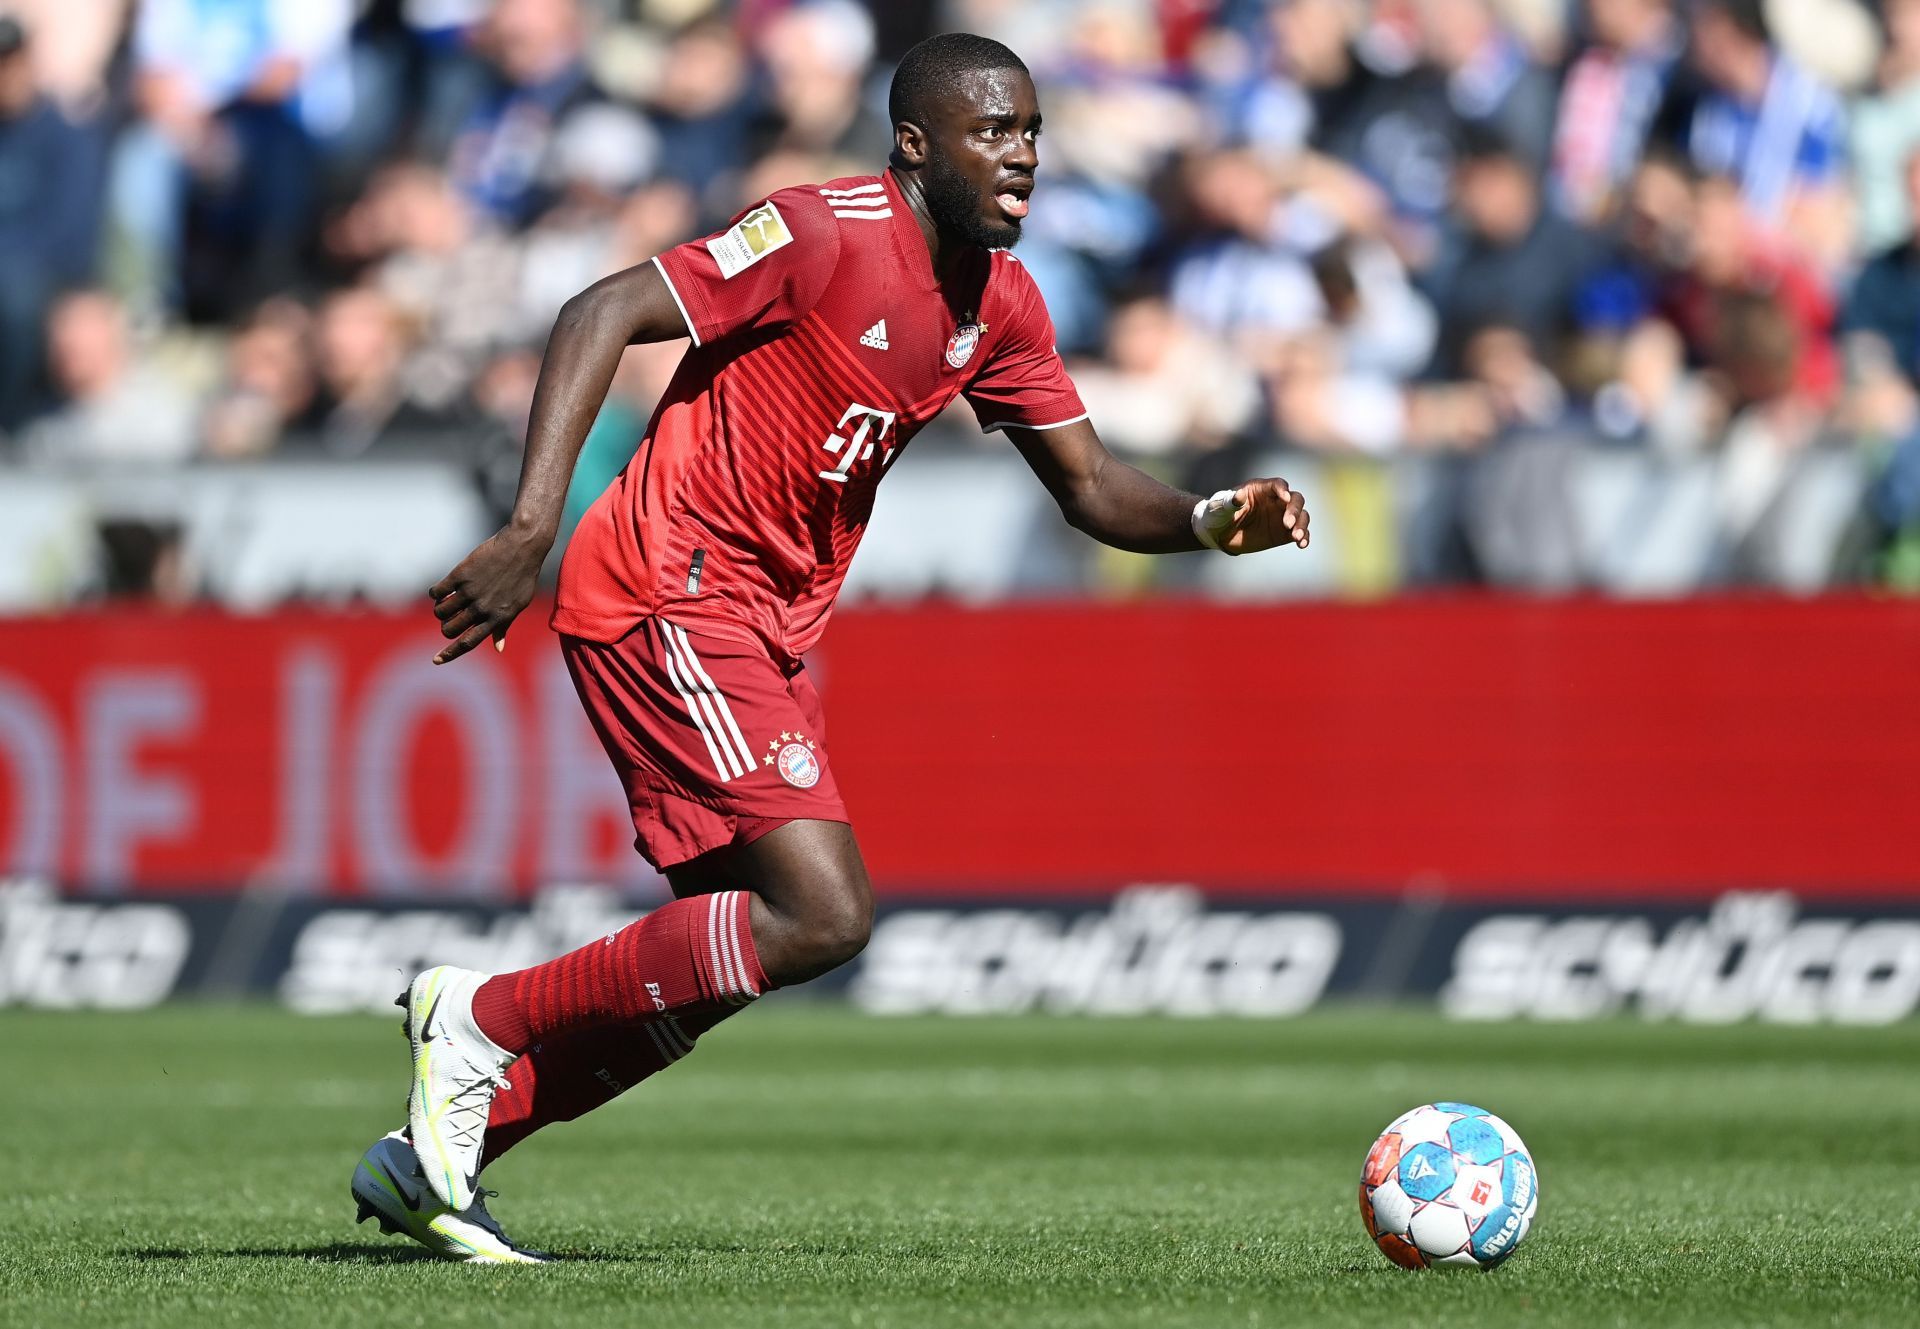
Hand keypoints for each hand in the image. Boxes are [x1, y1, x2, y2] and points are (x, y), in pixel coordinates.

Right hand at [428, 527, 548, 663]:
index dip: (450, 653)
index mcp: (497, 619)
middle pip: (450, 629)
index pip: (468, 643)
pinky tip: (442, 588)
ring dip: (440, 609)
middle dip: (446, 627)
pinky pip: (436, 592)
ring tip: (448, 600)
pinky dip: (435, 593)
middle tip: (451, 617)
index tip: (436, 660)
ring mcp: (470, 592)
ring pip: (440, 611)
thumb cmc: (523, 576)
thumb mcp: (518, 604)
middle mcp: (482, 609)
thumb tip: (498, 648)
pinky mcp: (460, 575)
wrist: (522, 546)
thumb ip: (504, 626)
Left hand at [1221, 478, 1309, 553]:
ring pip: (1301, 515)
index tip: (1284, 498)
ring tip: (1295, 537)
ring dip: (1302, 524)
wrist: (1220, 534)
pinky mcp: (1284, 533)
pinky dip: (1304, 537)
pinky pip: (1300, 533)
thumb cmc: (1218, 515)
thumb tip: (1239, 495)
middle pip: (1295, 499)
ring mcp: (1281, 516)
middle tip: (1287, 524)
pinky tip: (1302, 544)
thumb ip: (1231, 502)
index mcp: (1261, 489)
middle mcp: (1275, 500)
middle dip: (1294, 510)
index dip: (1283, 489)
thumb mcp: (1221, 508)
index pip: (1278, 485)